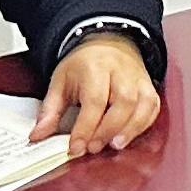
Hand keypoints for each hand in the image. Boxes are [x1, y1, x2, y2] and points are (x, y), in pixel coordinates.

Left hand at [31, 34, 162, 156]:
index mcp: (96, 68)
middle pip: (123, 102)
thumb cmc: (83, 65)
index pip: (94, 100)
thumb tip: (37, 136)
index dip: (85, 127)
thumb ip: (50, 110)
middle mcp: (121, 72)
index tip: (75, 147)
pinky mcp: (149, 87)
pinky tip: (129, 136)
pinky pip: (153, 107)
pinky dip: (143, 124)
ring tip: (114, 145)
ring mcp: (138, 79)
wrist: (107, 43)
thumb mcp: (60, 82)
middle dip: (108, 129)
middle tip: (93, 148)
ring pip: (143, 104)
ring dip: (130, 129)